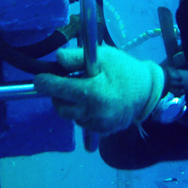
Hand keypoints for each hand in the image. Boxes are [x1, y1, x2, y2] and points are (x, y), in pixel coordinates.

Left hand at [33, 45, 163, 134]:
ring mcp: (97, 125)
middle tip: (66, 83)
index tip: (40, 79)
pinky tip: (92, 102)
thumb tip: (57, 58)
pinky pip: (81, 122)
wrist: (147, 92)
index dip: (45, 82)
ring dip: (70, 104)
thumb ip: (76, 57)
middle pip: (60, 106)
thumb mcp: (102, 56)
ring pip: (70, 116)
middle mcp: (93, 112)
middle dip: (58, 95)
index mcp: (92, 92)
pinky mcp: (101, 131)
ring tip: (83, 91)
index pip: (57, 89)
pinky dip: (81, 112)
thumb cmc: (124, 70)